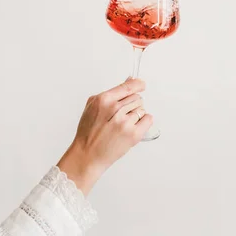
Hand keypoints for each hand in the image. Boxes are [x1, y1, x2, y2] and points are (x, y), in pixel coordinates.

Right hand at [57, 78, 152, 194]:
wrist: (88, 155)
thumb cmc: (88, 132)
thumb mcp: (93, 106)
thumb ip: (112, 93)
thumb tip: (129, 80)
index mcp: (104, 100)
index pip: (128, 86)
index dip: (137, 84)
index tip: (141, 85)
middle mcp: (115, 109)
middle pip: (137, 97)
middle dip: (132, 104)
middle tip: (122, 115)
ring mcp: (125, 122)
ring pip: (142, 108)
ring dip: (136, 114)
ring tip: (123, 124)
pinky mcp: (133, 134)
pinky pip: (148, 119)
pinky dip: (144, 122)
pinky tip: (133, 126)